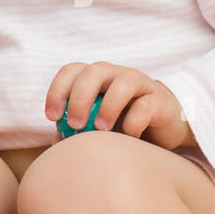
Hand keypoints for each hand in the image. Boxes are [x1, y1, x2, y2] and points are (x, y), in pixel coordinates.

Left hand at [44, 61, 194, 151]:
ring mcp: (141, 84)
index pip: (71, 71)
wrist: (162, 131)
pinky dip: (134, 123)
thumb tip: (56, 143)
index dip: (58, 90)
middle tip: (74, 124)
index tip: (52, 117)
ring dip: (109, 106)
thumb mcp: (95, 129)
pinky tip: (129, 138)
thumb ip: (76, 132)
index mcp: (96, 77)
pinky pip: (146, 106)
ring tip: (101, 129)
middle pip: (94, 71)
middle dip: (80, 97)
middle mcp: (117, 74)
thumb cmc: (120, 126)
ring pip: (124, 81)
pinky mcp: (160, 100)